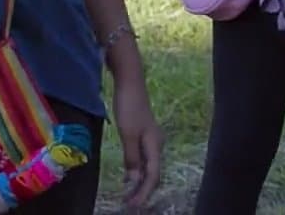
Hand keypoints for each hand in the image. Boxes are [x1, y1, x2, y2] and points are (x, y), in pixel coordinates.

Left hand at [112, 73, 162, 210]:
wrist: (130, 82)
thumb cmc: (129, 107)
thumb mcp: (128, 134)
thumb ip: (132, 158)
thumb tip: (134, 180)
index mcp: (155, 145)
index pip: (152, 175)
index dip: (143, 192)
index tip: (132, 205)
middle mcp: (156, 144)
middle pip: (153, 173)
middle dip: (143, 190)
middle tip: (130, 204)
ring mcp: (150, 138)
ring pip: (148, 166)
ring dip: (139, 182)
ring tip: (129, 195)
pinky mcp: (143, 134)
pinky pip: (143, 158)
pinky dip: (137, 170)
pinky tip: (129, 175)